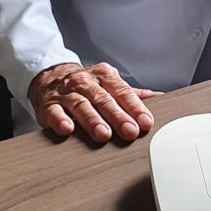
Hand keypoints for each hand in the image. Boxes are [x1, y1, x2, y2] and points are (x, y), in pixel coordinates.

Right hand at [28, 62, 160, 142]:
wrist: (50, 77)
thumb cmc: (86, 85)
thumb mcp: (110, 84)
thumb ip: (133, 94)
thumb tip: (161, 98)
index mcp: (104, 76)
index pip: (122, 92)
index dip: (135, 107)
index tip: (146, 122)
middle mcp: (86, 82)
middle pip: (104, 99)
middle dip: (118, 116)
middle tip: (130, 131)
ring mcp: (67, 94)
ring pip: (81, 105)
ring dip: (93, 120)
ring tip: (103, 134)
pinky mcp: (49, 106)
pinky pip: (54, 112)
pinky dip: (60, 120)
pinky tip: (67, 129)